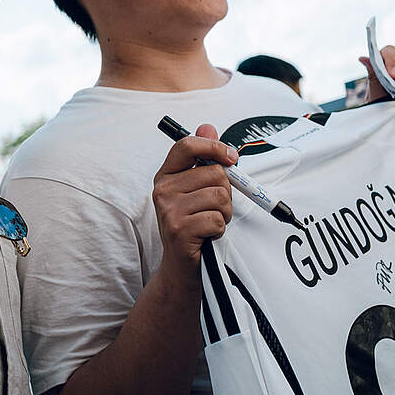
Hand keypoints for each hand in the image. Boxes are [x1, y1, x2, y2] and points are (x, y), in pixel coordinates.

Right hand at [151, 124, 236, 277]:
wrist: (181, 267)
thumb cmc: (193, 225)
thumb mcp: (195, 190)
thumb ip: (202, 159)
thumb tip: (207, 127)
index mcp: (166, 175)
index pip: (187, 145)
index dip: (213, 147)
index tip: (231, 158)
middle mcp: (163, 190)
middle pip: (214, 173)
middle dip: (226, 193)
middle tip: (215, 209)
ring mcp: (169, 210)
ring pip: (219, 196)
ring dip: (224, 213)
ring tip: (211, 223)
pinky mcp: (179, 229)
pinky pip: (217, 219)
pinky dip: (219, 229)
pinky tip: (207, 235)